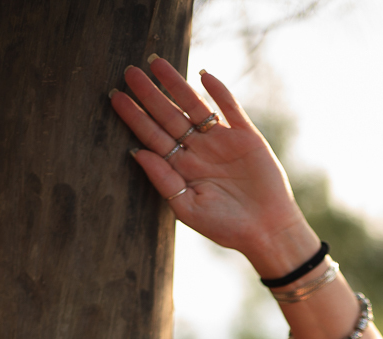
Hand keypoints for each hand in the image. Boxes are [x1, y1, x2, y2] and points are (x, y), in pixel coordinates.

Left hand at [109, 58, 320, 276]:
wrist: (267, 231)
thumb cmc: (226, 227)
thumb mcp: (188, 209)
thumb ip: (163, 181)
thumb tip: (137, 152)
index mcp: (182, 169)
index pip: (153, 138)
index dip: (135, 117)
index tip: (116, 98)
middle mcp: (198, 151)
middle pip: (169, 116)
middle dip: (149, 94)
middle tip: (129, 72)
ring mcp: (222, 141)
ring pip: (194, 106)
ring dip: (176, 84)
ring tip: (156, 63)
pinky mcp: (246, 136)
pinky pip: (230, 108)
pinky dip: (219, 92)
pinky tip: (203, 76)